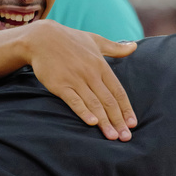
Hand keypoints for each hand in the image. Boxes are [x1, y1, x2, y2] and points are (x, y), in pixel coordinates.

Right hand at [28, 21, 137, 140]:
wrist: (41, 38)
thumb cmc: (70, 39)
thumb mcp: (95, 41)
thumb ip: (116, 48)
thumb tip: (134, 46)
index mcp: (101, 66)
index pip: (118, 91)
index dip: (126, 109)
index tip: (132, 124)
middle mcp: (91, 74)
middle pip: (109, 101)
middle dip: (118, 121)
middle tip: (126, 137)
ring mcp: (75, 80)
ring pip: (94, 104)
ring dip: (105, 122)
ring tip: (112, 136)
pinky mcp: (60, 85)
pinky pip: (74, 101)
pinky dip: (84, 111)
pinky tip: (92, 123)